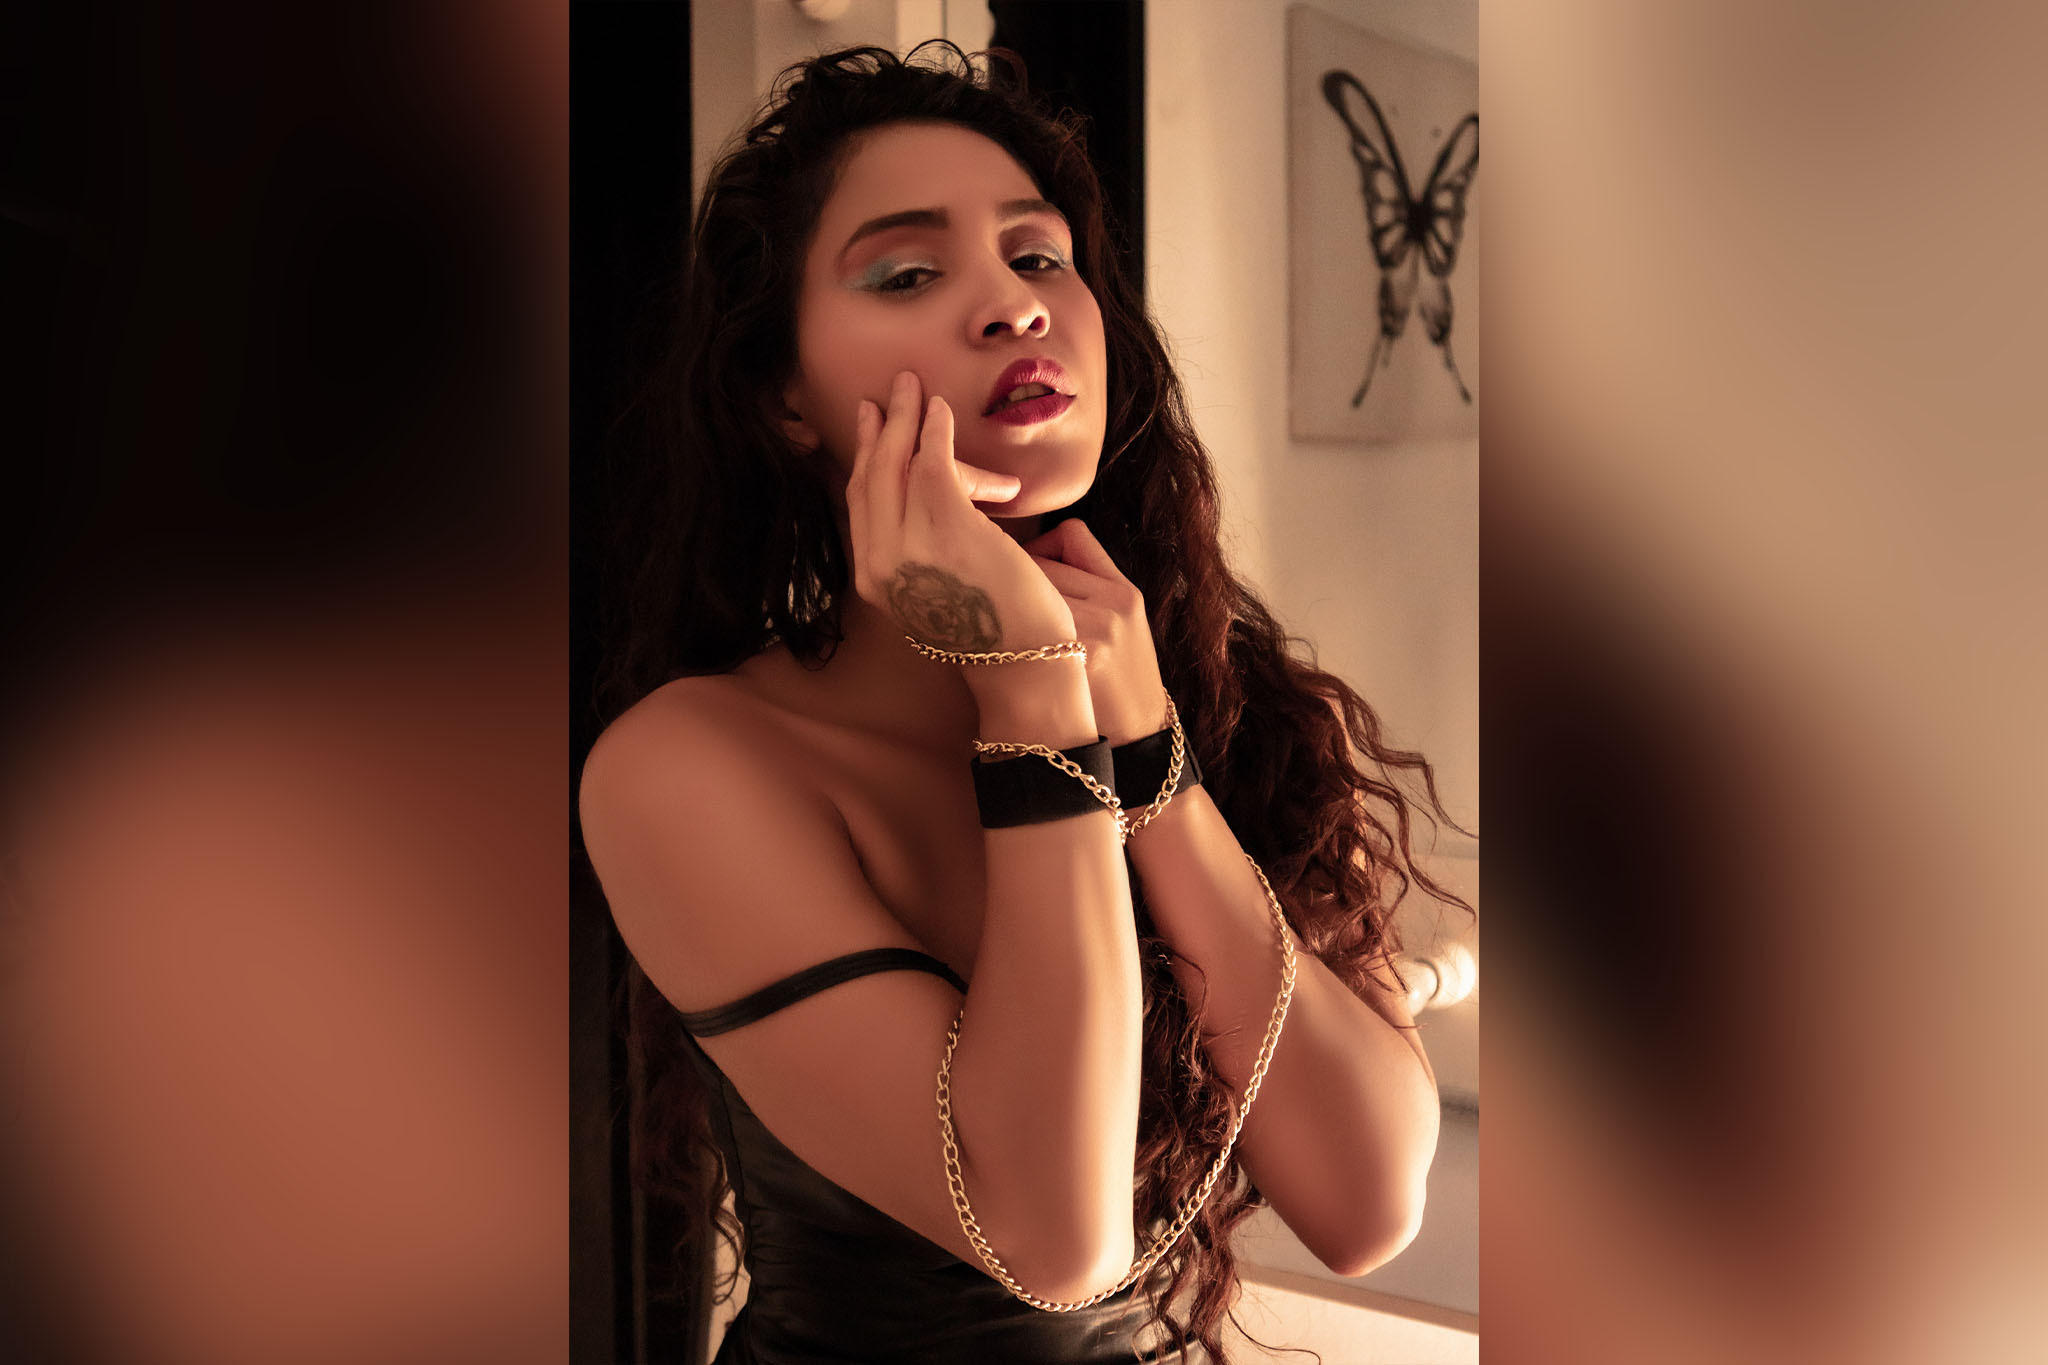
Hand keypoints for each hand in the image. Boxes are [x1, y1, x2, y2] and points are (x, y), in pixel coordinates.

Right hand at [847, 370, 1078, 655]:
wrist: (1023, 660)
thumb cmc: (995, 626)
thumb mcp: (940, 585)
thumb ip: (924, 546)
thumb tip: (946, 490)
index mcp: (874, 580)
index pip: (860, 503)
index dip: (865, 457)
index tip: (872, 423)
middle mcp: (880, 564)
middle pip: (872, 477)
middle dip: (882, 426)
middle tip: (893, 389)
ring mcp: (908, 547)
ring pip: (897, 464)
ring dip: (907, 417)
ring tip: (916, 386)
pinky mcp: (946, 528)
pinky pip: (932, 462)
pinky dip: (935, 431)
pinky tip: (942, 412)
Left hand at [1019, 518, 1168, 744]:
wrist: (1137, 741)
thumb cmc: (1119, 684)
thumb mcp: (1124, 627)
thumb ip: (1090, 590)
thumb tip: (1026, 559)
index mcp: (1124, 590)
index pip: (1070, 534)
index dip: (1042, 547)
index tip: (1031, 574)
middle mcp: (1113, 604)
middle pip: (1039, 561)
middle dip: (1017, 581)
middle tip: (1005, 608)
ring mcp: (1096, 631)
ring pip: (1027, 591)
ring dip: (1006, 606)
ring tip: (1004, 630)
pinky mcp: (1077, 659)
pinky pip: (1023, 623)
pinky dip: (1004, 631)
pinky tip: (1002, 649)